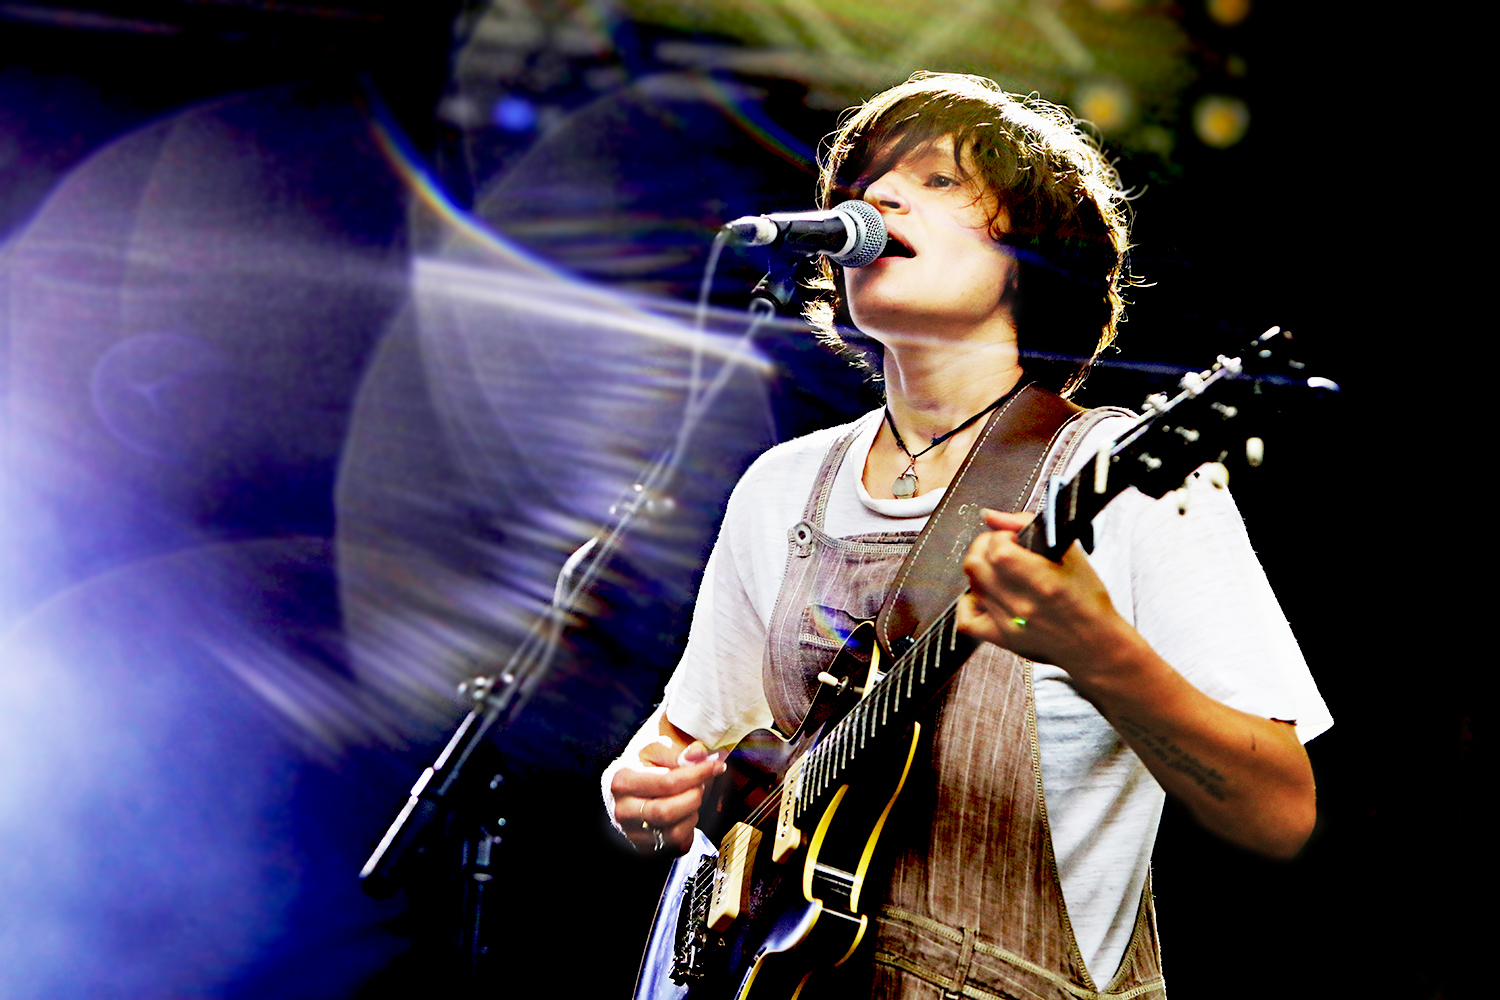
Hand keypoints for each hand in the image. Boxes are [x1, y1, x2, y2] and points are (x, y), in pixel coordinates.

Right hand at [609, 735, 724, 855]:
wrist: (631, 779)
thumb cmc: (645, 761)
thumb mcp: (658, 745)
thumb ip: (679, 750)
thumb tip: (698, 753)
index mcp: (621, 780)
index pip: (666, 783)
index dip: (697, 774)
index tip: (715, 766)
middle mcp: (621, 810)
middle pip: (666, 812)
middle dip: (694, 797)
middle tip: (701, 784)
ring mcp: (630, 832)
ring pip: (673, 834)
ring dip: (692, 814)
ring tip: (691, 798)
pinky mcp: (644, 848)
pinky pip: (676, 846)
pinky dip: (688, 829)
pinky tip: (684, 812)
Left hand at [956, 508, 1126, 673]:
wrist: (1095, 644)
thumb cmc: (1088, 600)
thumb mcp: (1071, 555)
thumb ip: (1029, 527)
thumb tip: (991, 515)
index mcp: (1042, 580)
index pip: (997, 548)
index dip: (1001, 536)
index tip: (1014, 538)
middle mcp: (1021, 603)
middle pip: (975, 564)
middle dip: (984, 547)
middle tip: (1002, 548)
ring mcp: (1008, 623)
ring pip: (972, 585)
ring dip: (982, 571)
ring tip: (1001, 571)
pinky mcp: (1002, 639)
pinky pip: (966, 620)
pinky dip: (969, 603)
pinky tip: (985, 595)